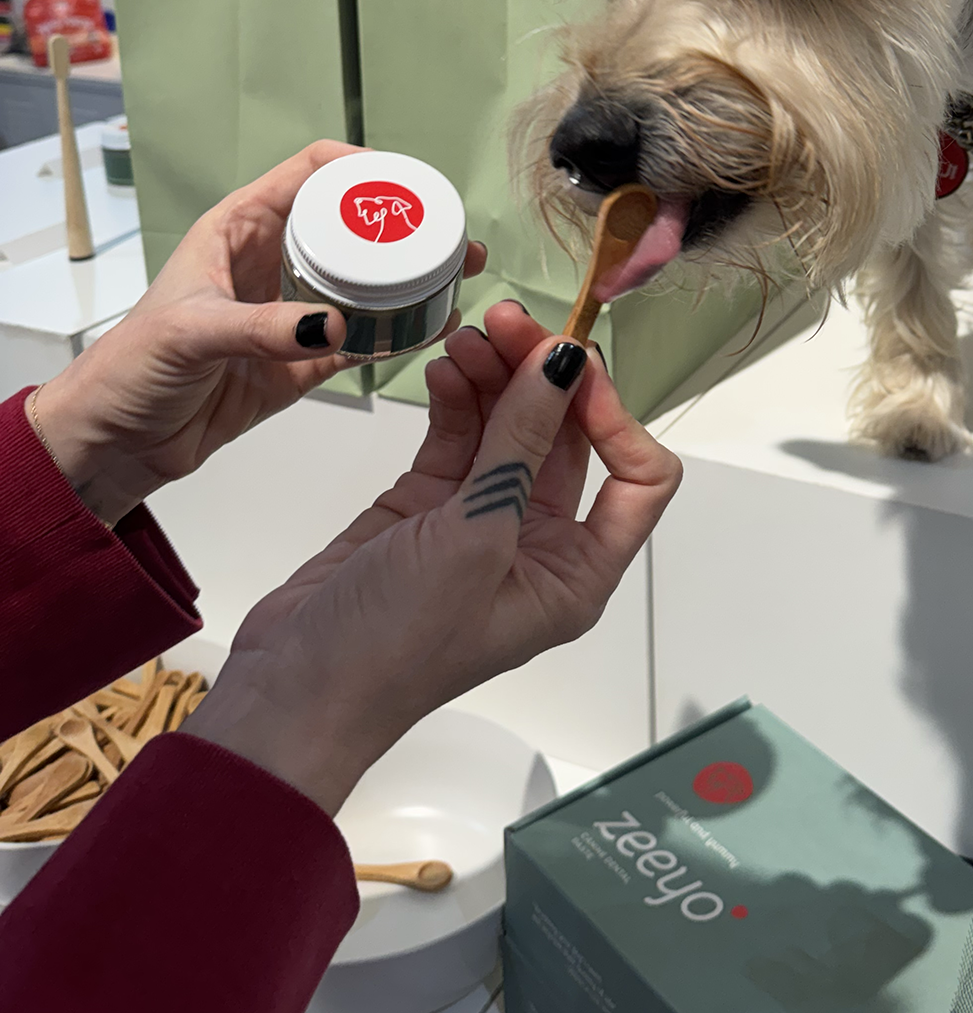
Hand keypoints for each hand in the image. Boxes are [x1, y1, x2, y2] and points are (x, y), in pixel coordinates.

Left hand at [28, 140, 485, 525]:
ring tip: (456, 276)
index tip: (408, 184)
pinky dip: (398, 333)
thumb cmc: (130, 370)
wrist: (116, 444)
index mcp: (240, 229)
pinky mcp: (303, 362)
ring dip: (410, 278)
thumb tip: (333, 325)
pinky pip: (362, 339)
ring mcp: (293, 311)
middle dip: (405, 224)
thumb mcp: (190, 334)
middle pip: (352, 224)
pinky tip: (431, 328)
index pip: (310, 173)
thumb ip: (261, 328)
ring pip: (365, 281)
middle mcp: (273, 261)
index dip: (362, 166)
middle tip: (451, 236)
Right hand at [182, 303, 681, 815]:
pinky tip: (445, 365)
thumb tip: (563, 363)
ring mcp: (482, 522)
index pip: (638, 479)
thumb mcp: (474, 536)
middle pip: (567, 438)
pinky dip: (457, 397)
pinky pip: (460, 436)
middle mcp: (539, 545)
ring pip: (510, 427)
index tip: (570, 368)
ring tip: (468, 336)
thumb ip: (520, 442)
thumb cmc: (395, 643)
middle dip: (544, 376)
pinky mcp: (429, 507)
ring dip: (497, 376)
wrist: (292, 691)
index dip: (615, 417)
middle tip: (507, 321)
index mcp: (576, 572)